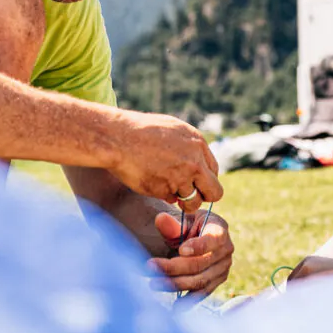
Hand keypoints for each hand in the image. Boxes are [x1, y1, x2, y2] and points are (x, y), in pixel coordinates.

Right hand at [106, 111, 222, 204]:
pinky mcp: (165, 190)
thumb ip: (189, 148)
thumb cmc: (141, 130)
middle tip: (190, 197)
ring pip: (192, 202)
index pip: (214, 171)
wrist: (118, 137)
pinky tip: (150, 180)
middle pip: (214, 192)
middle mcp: (194, 162)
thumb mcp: (173, 130)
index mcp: (198, 144)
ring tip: (166, 190)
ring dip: (182, 201)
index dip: (204, 180)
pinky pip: (170, 200)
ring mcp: (180, 178)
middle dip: (203, 196)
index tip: (194, 183)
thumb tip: (198, 167)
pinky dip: (162, 195)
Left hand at [150, 207, 232, 298]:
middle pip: (200, 264)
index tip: (180, 250)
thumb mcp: (181, 222)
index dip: (198, 246)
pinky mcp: (216, 282)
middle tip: (150, 267)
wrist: (197, 238)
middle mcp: (226, 250)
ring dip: (175, 284)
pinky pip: (202, 293)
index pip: (212, 239)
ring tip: (153, 283)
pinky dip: (188, 301)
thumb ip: (172, 224)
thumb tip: (160, 219)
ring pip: (199, 280)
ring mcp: (223, 269)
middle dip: (174, 267)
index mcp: (219, 229)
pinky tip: (174, 308)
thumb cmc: (188, 227)